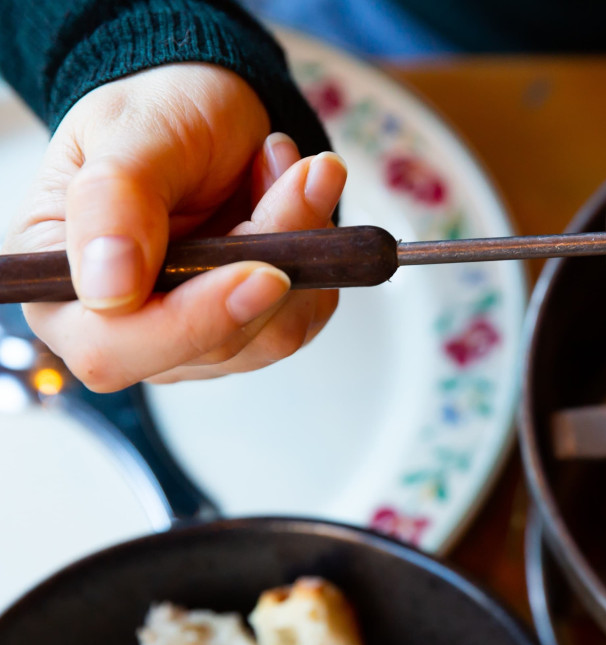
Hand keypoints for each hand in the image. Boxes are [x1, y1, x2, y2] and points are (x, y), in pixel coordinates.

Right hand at [2, 63, 345, 390]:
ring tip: (284, 165)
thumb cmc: (154, 113)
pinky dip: (316, 250)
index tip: (262, 271)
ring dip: (299, 242)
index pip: (112, 349)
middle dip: (267, 255)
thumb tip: (110, 292)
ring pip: (272, 331)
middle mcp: (125, 329)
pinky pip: (306, 314)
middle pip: (212, 345)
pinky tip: (293, 191)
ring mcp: (196, 338)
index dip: (188, 322)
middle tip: (296, 173)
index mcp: (59, 288)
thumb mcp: (128, 132)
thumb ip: (112, 202)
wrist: (208, 106)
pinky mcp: (255, 329)